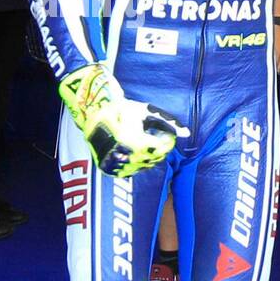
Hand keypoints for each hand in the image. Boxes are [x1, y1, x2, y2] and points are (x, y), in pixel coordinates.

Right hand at [59, 63, 186, 176]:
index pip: (164, 148)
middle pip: (155, 158)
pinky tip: (130, 150)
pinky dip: (134, 161)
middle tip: (149, 136)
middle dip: (157, 148)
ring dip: (147, 156)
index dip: (165, 140)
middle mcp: (128, 157)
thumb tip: (187, 133)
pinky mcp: (110, 170)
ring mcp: (118, 166)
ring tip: (138, 141)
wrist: (92, 115)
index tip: (161, 133)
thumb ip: (169, 123)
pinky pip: (131, 170)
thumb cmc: (122, 110)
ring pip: (144, 166)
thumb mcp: (147, 112)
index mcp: (138, 143)